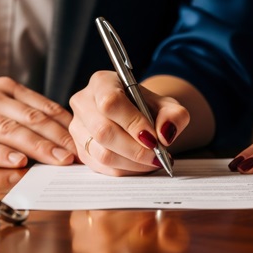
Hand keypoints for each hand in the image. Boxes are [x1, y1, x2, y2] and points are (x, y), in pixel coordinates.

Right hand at [0, 77, 76, 167]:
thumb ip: (17, 113)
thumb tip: (57, 134)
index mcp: (2, 88)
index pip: (42, 107)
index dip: (65, 126)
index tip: (84, 143)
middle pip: (30, 118)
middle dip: (58, 138)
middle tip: (78, 155)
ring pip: (8, 129)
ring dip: (36, 146)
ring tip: (56, 160)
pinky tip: (16, 161)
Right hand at [69, 71, 188, 175]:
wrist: (137, 115)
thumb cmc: (148, 107)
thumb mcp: (168, 105)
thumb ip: (174, 115)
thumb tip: (165, 134)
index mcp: (102, 82)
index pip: (110, 103)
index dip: (132, 123)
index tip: (153, 138)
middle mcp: (83, 102)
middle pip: (103, 131)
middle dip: (135, 150)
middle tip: (156, 155)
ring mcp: (78, 127)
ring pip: (102, 154)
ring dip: (132, 163)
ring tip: (151, 161)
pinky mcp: (80, 149)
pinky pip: (101, 167)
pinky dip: (125, 170)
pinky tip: (139, 165)